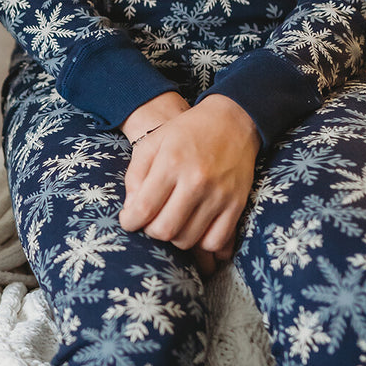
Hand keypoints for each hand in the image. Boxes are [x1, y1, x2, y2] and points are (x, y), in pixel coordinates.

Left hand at [119, 94, 259, 255]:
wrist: (232, 121)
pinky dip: (201, 243)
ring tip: (172, 221)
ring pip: (188, 240)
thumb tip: (130, 211)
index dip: (130, 222)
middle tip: (151, 221)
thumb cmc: (186, 132)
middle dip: (151, 231)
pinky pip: (216, 241)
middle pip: (165, 230)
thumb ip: (135, 176)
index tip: (129, 220)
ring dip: (174, 237)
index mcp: (171, 163)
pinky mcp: (236, 204)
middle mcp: (196, 181)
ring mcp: (219, 194)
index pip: (144, 209)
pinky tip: (194, 229)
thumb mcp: (152, 143)